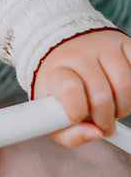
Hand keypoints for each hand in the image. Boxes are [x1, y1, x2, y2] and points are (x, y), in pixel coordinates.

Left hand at [33, 30, 130, 146]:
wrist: (66, 51)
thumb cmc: (61, 89)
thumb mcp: (52, 114)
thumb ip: (69, 134)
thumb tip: (97, 134)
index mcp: (56, 71)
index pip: (69, 89)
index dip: (77, 110)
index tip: (77, 118)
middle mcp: (78, 53)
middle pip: (101, 95)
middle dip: (105, 118)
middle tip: (102, 123)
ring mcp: (103, 46)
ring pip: (125, 85)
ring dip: (123, 107)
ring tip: (112, 108)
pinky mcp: (123, 42)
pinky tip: (122, 93)